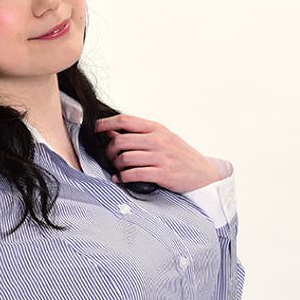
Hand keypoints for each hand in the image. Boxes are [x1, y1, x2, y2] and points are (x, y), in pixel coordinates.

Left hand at [94, 113, 220, 192]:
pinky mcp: (162, 174)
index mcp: (156, 128)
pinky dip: (122, 177)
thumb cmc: (180, 156)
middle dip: (109, 150)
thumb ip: (141, 135)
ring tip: (116, 169)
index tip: (95, 128)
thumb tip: (112, 132)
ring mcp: (161, 157)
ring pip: (125, 158)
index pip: (125, 120)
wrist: (203, 174)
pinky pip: (134, 174)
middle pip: (120, 140)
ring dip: (115, 165)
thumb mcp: (164, 138)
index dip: (106, 123)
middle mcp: (158, 140)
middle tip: (109, 157)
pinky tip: (119, 179)